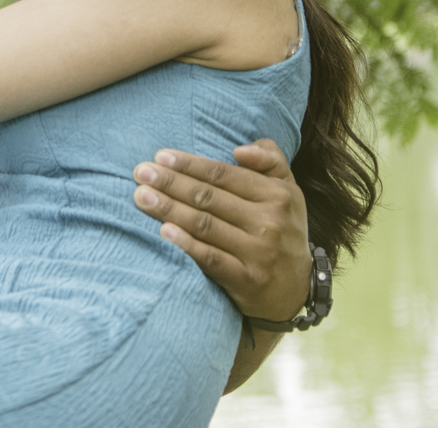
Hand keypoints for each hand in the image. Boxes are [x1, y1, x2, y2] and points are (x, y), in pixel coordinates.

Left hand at [133, 140, 310, 320]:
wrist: (297, 288)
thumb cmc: (282, 228)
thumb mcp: (287, 190)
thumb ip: (270, 159)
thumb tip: (239, 150)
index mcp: (277, 195)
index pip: (223, 175)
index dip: (190, 164)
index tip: (160, 156)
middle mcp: (269, 222)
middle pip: (209, 198)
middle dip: (171, 183)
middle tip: (140, 173)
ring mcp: (259, 252)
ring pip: (205, 225)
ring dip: (169, 209)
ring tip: (141, 197)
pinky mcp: (248, 280)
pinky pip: (212, 259)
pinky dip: (187, 245)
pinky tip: (164, 232)